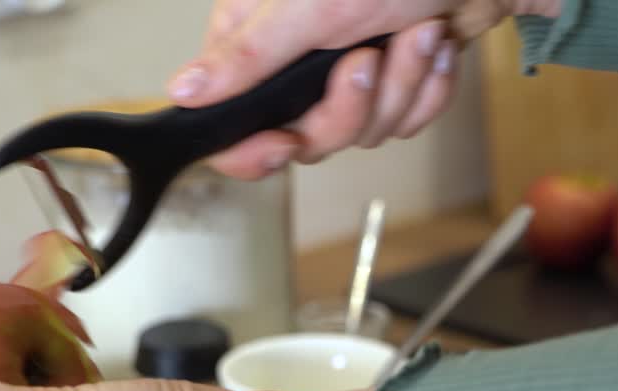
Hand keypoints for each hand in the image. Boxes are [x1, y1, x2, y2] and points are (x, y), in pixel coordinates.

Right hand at [169, 0, 560, 179]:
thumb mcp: (311, 9)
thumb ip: (246, 55)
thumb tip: (183, 91)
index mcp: (259, 36)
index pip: (230, 123)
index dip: (252, 149)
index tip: (281, 146)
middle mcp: (297, 60)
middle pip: (305, 139)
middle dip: (351, 107)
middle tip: (368, 60)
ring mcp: (347, 75)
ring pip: (362, 134)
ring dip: (401, 87)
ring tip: (416, 32)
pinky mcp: (394, 84)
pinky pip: (403, 123)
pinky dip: (427, 88)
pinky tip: (434, 46)